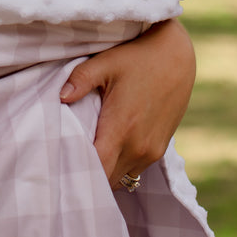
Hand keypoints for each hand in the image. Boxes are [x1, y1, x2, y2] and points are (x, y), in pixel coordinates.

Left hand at [59, 20, 195, 188]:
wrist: (176, 57)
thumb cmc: (137, 57)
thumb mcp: (106, 62)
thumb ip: (80, 80)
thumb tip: (61, 97)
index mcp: (122, 128)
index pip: (96, 168)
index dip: (77, 170)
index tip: (60, 164)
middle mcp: (138, 147)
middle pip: (106, 179)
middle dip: (87, 175)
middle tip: (66, 162)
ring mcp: (152, 152)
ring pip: (121, 178)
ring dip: (105, 172)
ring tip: (86, 157)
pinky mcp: (160, 149)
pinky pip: (134, 170)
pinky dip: (119, 166)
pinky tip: (108, 150)